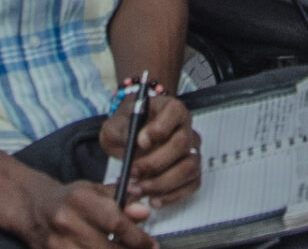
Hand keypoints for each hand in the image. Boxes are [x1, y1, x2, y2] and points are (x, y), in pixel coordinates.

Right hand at [16, 173, 156, 248]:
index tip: (151, 244)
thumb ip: (121, 200)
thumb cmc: (68, 199)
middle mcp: (66, 222)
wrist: (32, 207)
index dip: (137, 237)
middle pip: (107, 248)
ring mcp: (58, 244)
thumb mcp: (94, 190)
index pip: (115, 221)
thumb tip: (144, 212)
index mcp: (79, 199)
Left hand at [100, 92, 200, 207]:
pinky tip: (154, 198)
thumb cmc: (124, 129)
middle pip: (181, 144)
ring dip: (162, 183)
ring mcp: (191, 150)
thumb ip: (122, 131)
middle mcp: (185, 128)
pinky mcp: (192, 171)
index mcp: (170, 108)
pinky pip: (191, 184)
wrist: (126, 141)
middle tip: (133, 172)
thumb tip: (134, 144)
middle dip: (155, 163)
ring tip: (139, 189)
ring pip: (189, 167)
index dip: (159, 128)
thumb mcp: (115, 124)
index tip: (140, 142)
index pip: (175, 112)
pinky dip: (172, 195)